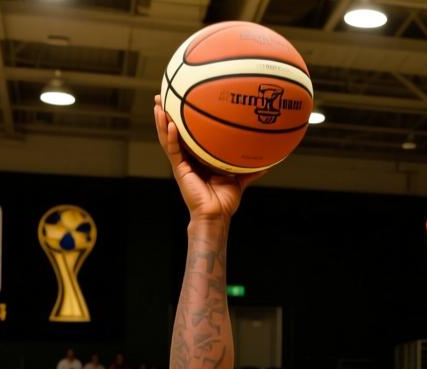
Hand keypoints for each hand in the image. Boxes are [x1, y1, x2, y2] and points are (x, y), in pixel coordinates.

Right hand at [153, 96, 261, 222]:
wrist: (217, 215)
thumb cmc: (225, 202)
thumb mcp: (239, 180)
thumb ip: (249, 170)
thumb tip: (268, 162)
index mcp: (197, 159)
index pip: (188, 135)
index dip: (184, 120)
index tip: (184, 103)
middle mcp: (186, 159)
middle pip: (173, 132)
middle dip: (167, 114)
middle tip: (164, 96)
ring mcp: (181, 164)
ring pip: (167, 137)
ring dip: (162, 120)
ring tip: (159, 103)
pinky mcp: (179, 169)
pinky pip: (172, 150)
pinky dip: (170, 136)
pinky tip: (170, 123)